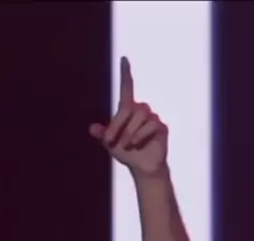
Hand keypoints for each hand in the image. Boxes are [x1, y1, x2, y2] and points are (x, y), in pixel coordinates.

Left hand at [90, 57, 167, 178]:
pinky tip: (137, 144)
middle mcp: (141, 110)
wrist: (143, 168)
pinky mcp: (161, 127)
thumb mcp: (111, 145)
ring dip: (130, 132)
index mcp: (128, 111)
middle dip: (118, 124)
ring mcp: (152, 118)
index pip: (127, 89)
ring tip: (127, 144)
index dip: (125, 74)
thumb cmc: (127, 154)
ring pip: (140, 116)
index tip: (124, 59)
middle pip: (130, 108)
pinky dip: (140, 135)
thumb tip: (92, 128)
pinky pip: (150, 125)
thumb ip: (103, 135)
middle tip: (110, 141)